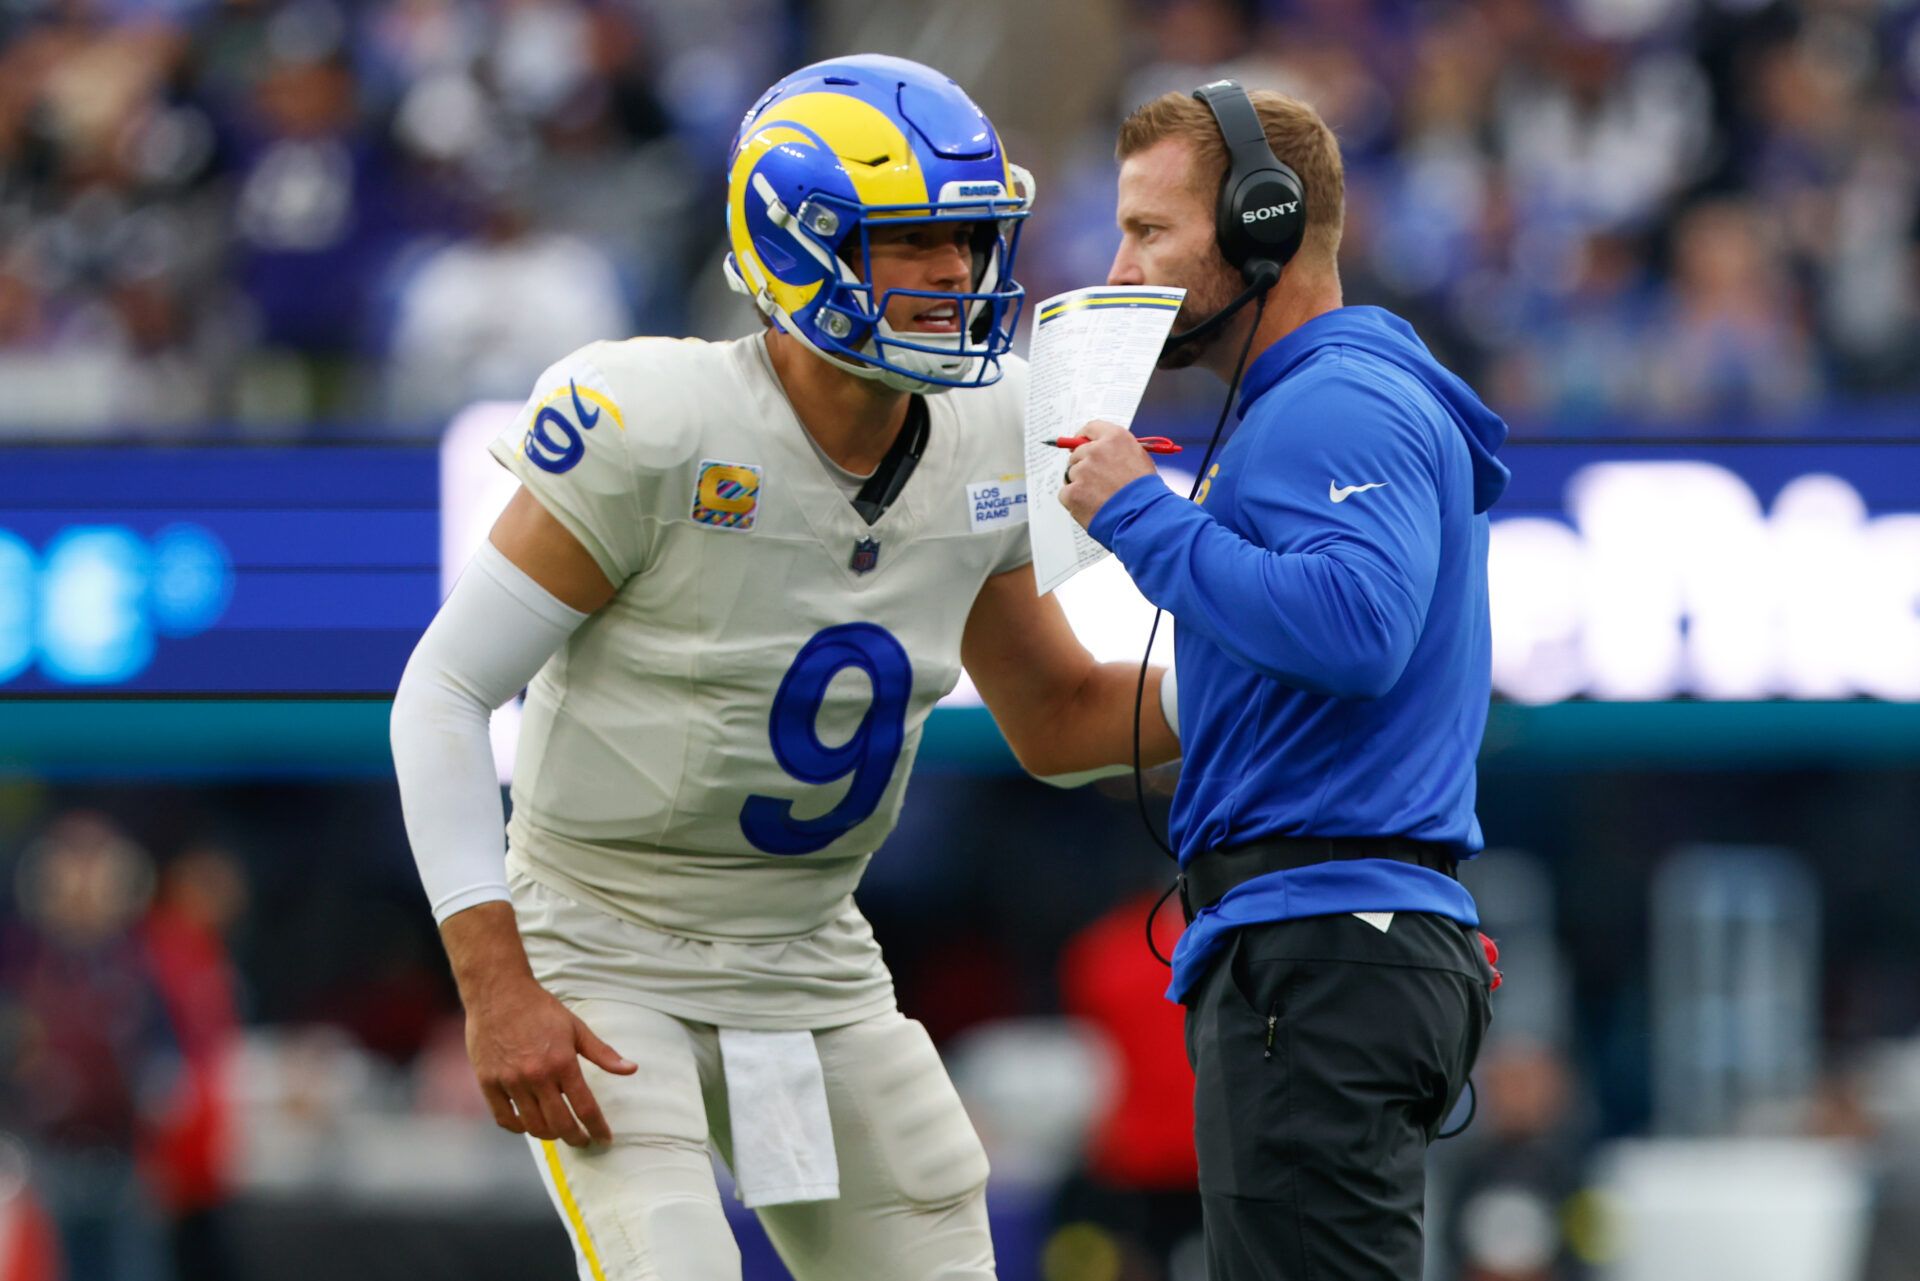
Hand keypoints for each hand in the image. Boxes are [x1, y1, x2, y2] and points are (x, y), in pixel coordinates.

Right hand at [464, 974, 635, 1146]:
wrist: (498, 993)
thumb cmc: (540, 1009)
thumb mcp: (576, 1027)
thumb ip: (603, 1053)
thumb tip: (632, 1070)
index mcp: (562, 1062)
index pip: (585, 1108)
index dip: (598, 1128)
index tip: (605, 1139)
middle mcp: (536, 1076)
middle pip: (560, 1124)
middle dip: (576, 1138)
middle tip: (583, 1140)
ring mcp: (510, 1081)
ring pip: (533, 1126)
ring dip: (550, 1135)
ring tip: (559, 1131)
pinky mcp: (488, 1083)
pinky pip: (505, 1119)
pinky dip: (519, 1127)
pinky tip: (529, 1123)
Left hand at [1059, 420, 1156, 529]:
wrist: (1144, 517)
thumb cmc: (1145, 491)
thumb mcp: (1139, 458)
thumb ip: (1117, 449)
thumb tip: (1100, 448)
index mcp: (1114, 438)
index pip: (1090, 428)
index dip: (1083, 437)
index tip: (1080, 443)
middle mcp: (1096, 450)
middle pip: (1078, 454)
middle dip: (1084, 466)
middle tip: (1097, 482)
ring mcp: (1082, 471)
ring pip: (1071, 474)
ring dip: (1081, 485)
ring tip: (1100, 497)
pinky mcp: (1073, 491)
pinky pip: (1065, 493)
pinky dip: (1074, 501)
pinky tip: (1091, 506)